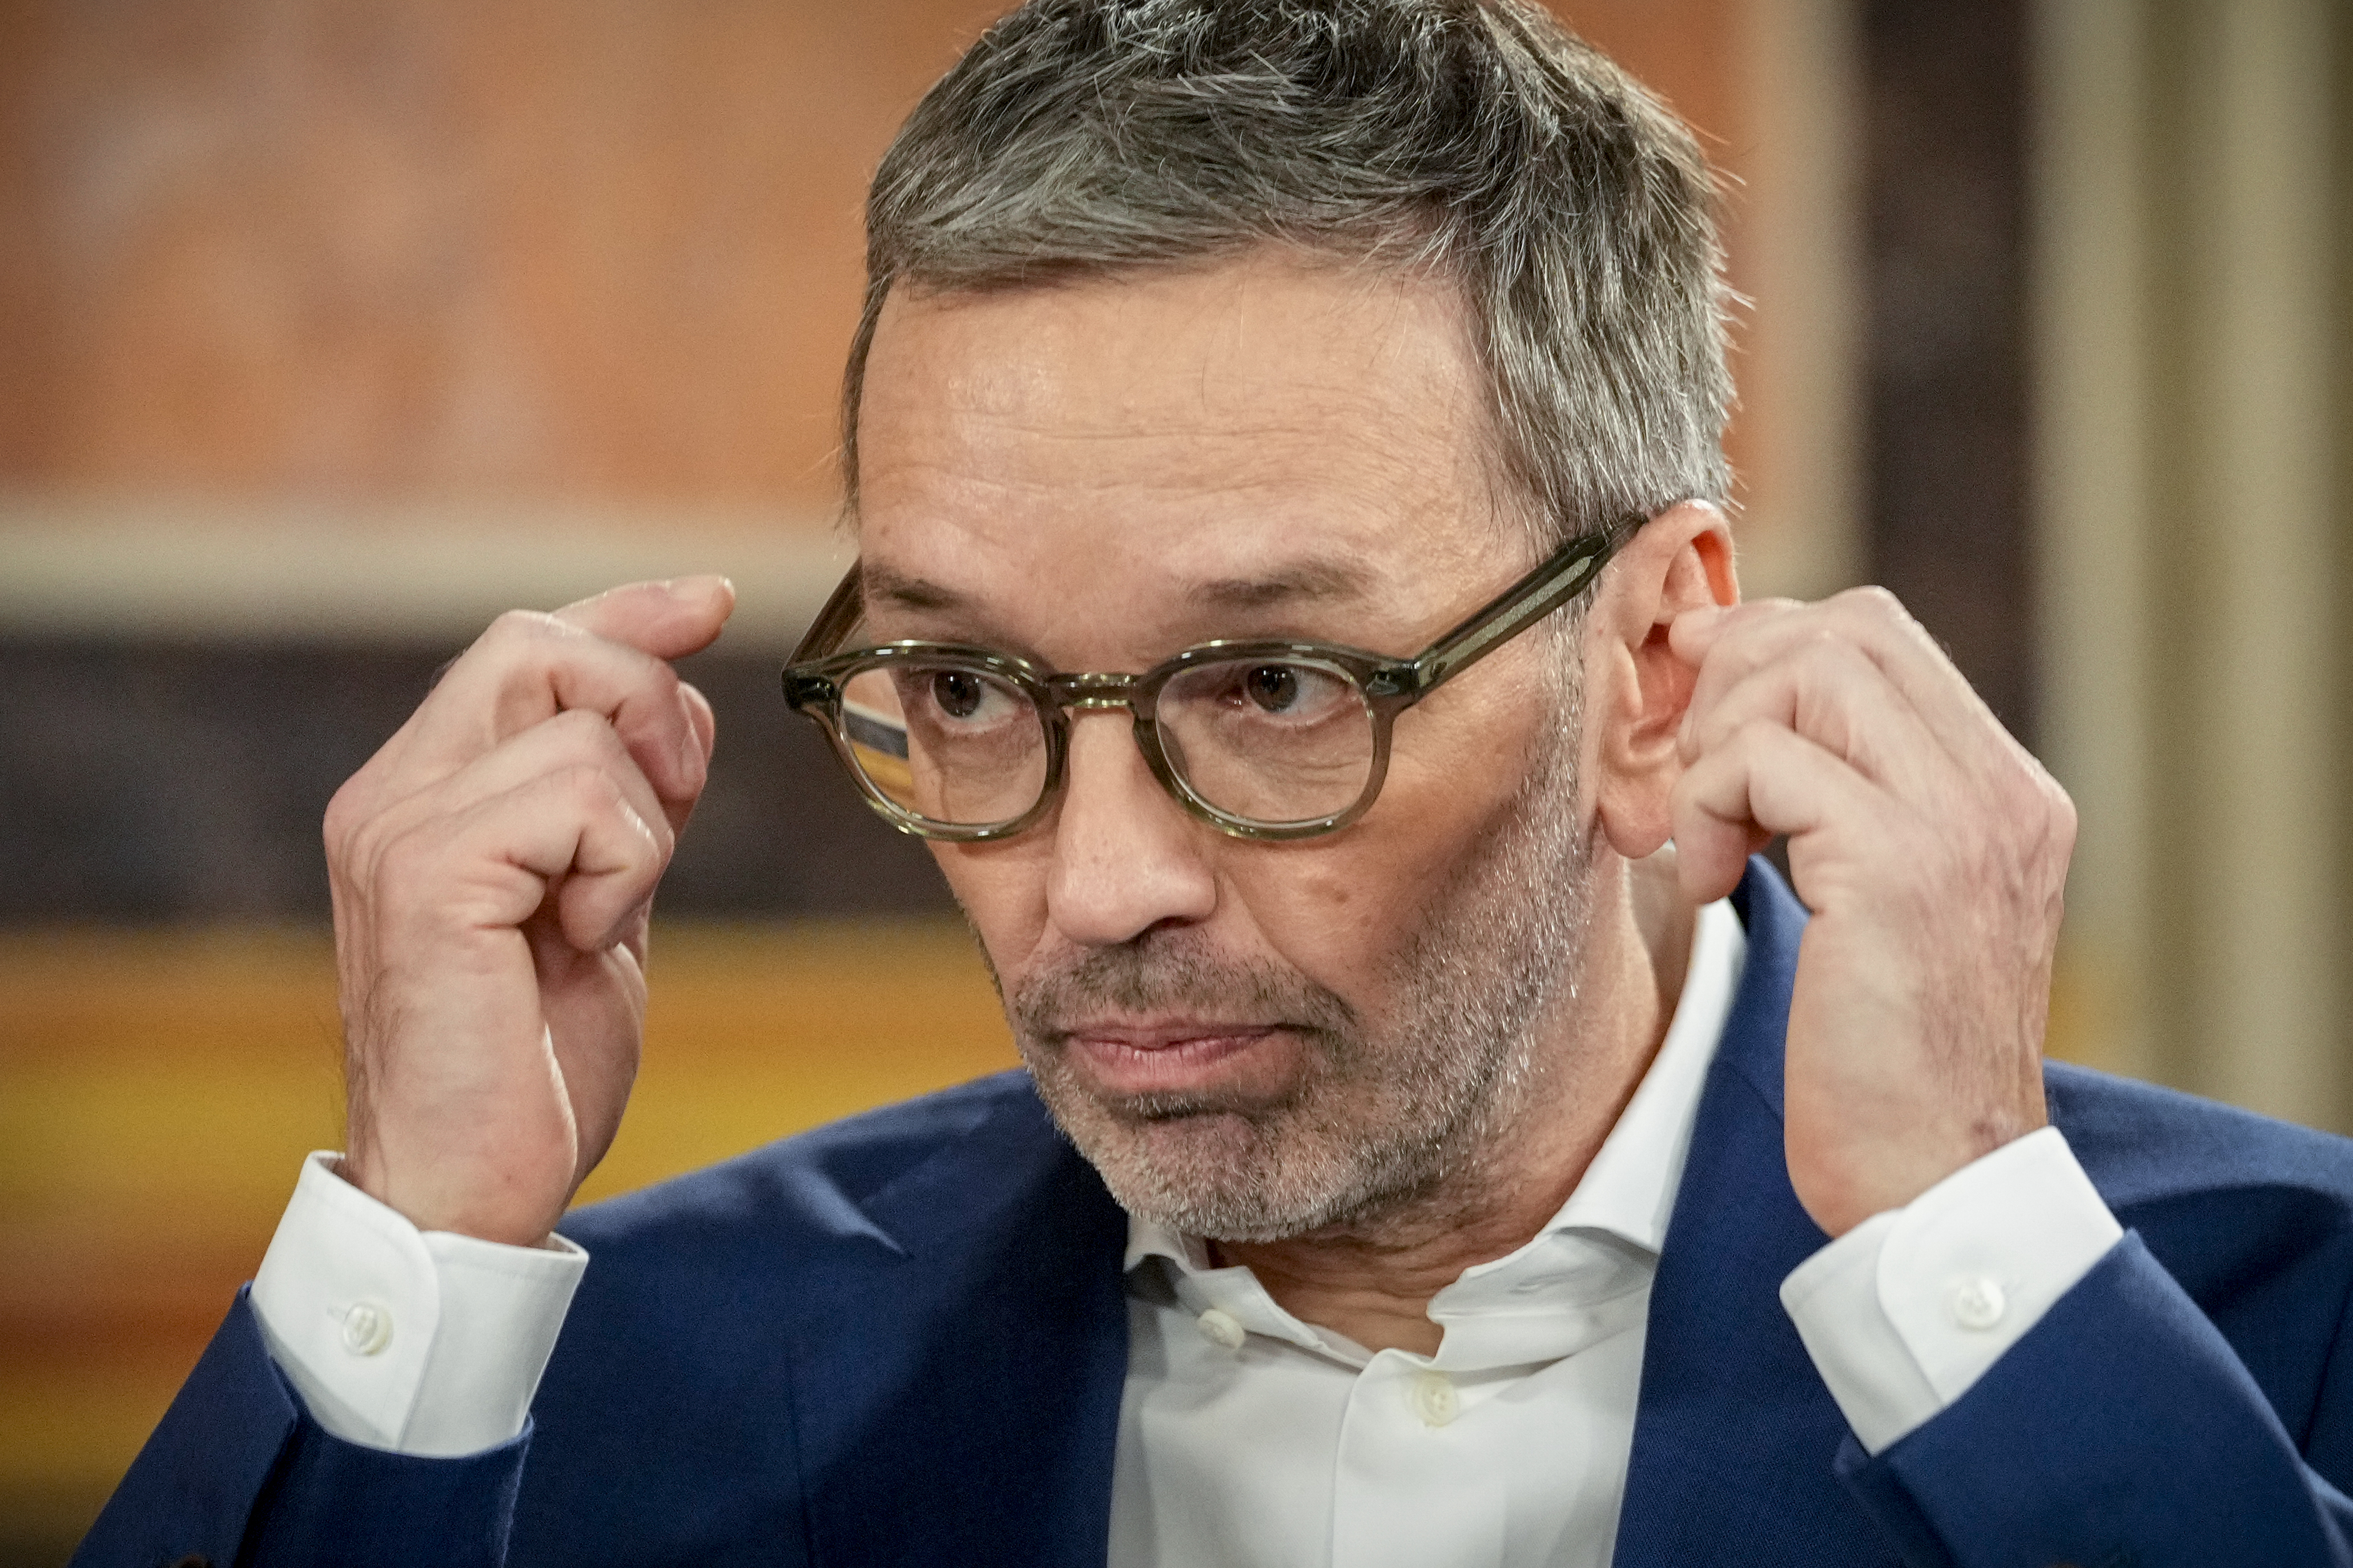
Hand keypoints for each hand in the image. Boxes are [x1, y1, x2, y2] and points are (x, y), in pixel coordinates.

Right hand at [324, 577, 733, 1244]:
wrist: (468, 1190)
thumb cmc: (532, 1061)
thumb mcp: (598, 899)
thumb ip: (618, 800)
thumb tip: (676, 694)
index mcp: (425, 794)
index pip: (525, 646)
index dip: (625, 611)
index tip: (710, 599)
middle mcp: (391, 794)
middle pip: (541, 645)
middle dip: (649, 706)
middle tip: (672, 810)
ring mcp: (397, 827)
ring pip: (584, 728)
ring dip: (641, 828)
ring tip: (595, 921)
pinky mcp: (426, 873)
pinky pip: (582, 796)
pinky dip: (623, 867)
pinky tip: (581, 942)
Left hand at [1667, 588, 2074, 1237]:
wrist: (1935, 1180)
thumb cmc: (1882, 1057)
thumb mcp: (1876, 902)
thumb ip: (1838, 798)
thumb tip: (1732, 692)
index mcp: (2003, 792)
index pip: (1877, 635)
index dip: (1767, 649)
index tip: (1699, 721)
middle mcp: (1999, 791)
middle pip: (1846, 626)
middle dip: (1737, 678)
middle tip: (1696, 779)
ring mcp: (1959, 822)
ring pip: (1810, 666)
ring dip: (1722, 740)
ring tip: (1711, 838)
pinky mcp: (1897, 867)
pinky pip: (1765, 759)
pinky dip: (1708, 806)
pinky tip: (1715, 888)